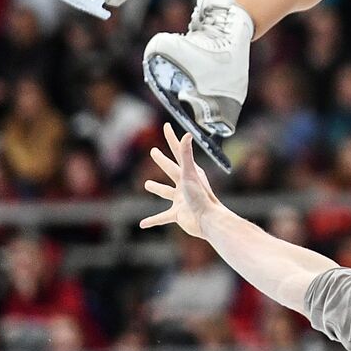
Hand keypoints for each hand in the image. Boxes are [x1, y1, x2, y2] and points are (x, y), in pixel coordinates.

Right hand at [140, 123, 221, 237]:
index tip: (166, 126)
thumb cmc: (200, 195)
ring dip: (158, 188)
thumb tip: (187, 133)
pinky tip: (143, 224)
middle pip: (171, 169)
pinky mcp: (178, 214)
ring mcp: (181, 199)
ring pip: (166, 192)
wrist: (207, 219)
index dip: (171, 138)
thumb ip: (186, 155)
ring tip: (147, 184)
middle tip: (153, 152)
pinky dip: (153, 219)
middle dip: (162, 160)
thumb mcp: (190, 173)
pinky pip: (162, 217)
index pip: (178, 151)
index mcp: (189, 172)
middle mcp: (185, 184)